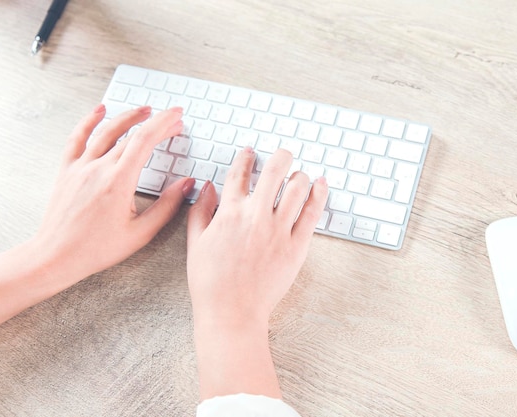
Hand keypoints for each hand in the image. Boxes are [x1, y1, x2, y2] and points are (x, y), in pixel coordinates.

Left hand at [0, 104, 194, 337]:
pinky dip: (89, 121)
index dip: (164, 124)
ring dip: (128, 117)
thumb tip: (186, 184)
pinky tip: (100, 110)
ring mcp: (80, 167)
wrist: (56, 256)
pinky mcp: (66, 171)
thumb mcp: (141, 233)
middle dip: (155, 123)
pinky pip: (77, 138)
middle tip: (172, 120)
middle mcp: (98, 168)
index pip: (145, 141)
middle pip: (131, 135)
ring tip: (144, 109)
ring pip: (106, 131)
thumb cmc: (96, 249)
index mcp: (118, 182)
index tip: (177, 116)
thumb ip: (167, 206)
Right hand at [186, 147, 327, 398]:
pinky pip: (312, 212)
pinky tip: (321, 183)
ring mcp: (278, 230)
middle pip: (274, 171)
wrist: (232, 313)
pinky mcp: (296, 246)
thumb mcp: (195, 244)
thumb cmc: (210, 283)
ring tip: (299, 175)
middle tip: (283, 153)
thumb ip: (201, 211)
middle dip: (280, 155)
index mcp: (229, 213)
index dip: (245, 158)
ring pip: (297, 188)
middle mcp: (255, 216)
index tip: (250, 152)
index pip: (239, 173)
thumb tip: (207, 186)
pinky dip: (319, 193)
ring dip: (299, 174)